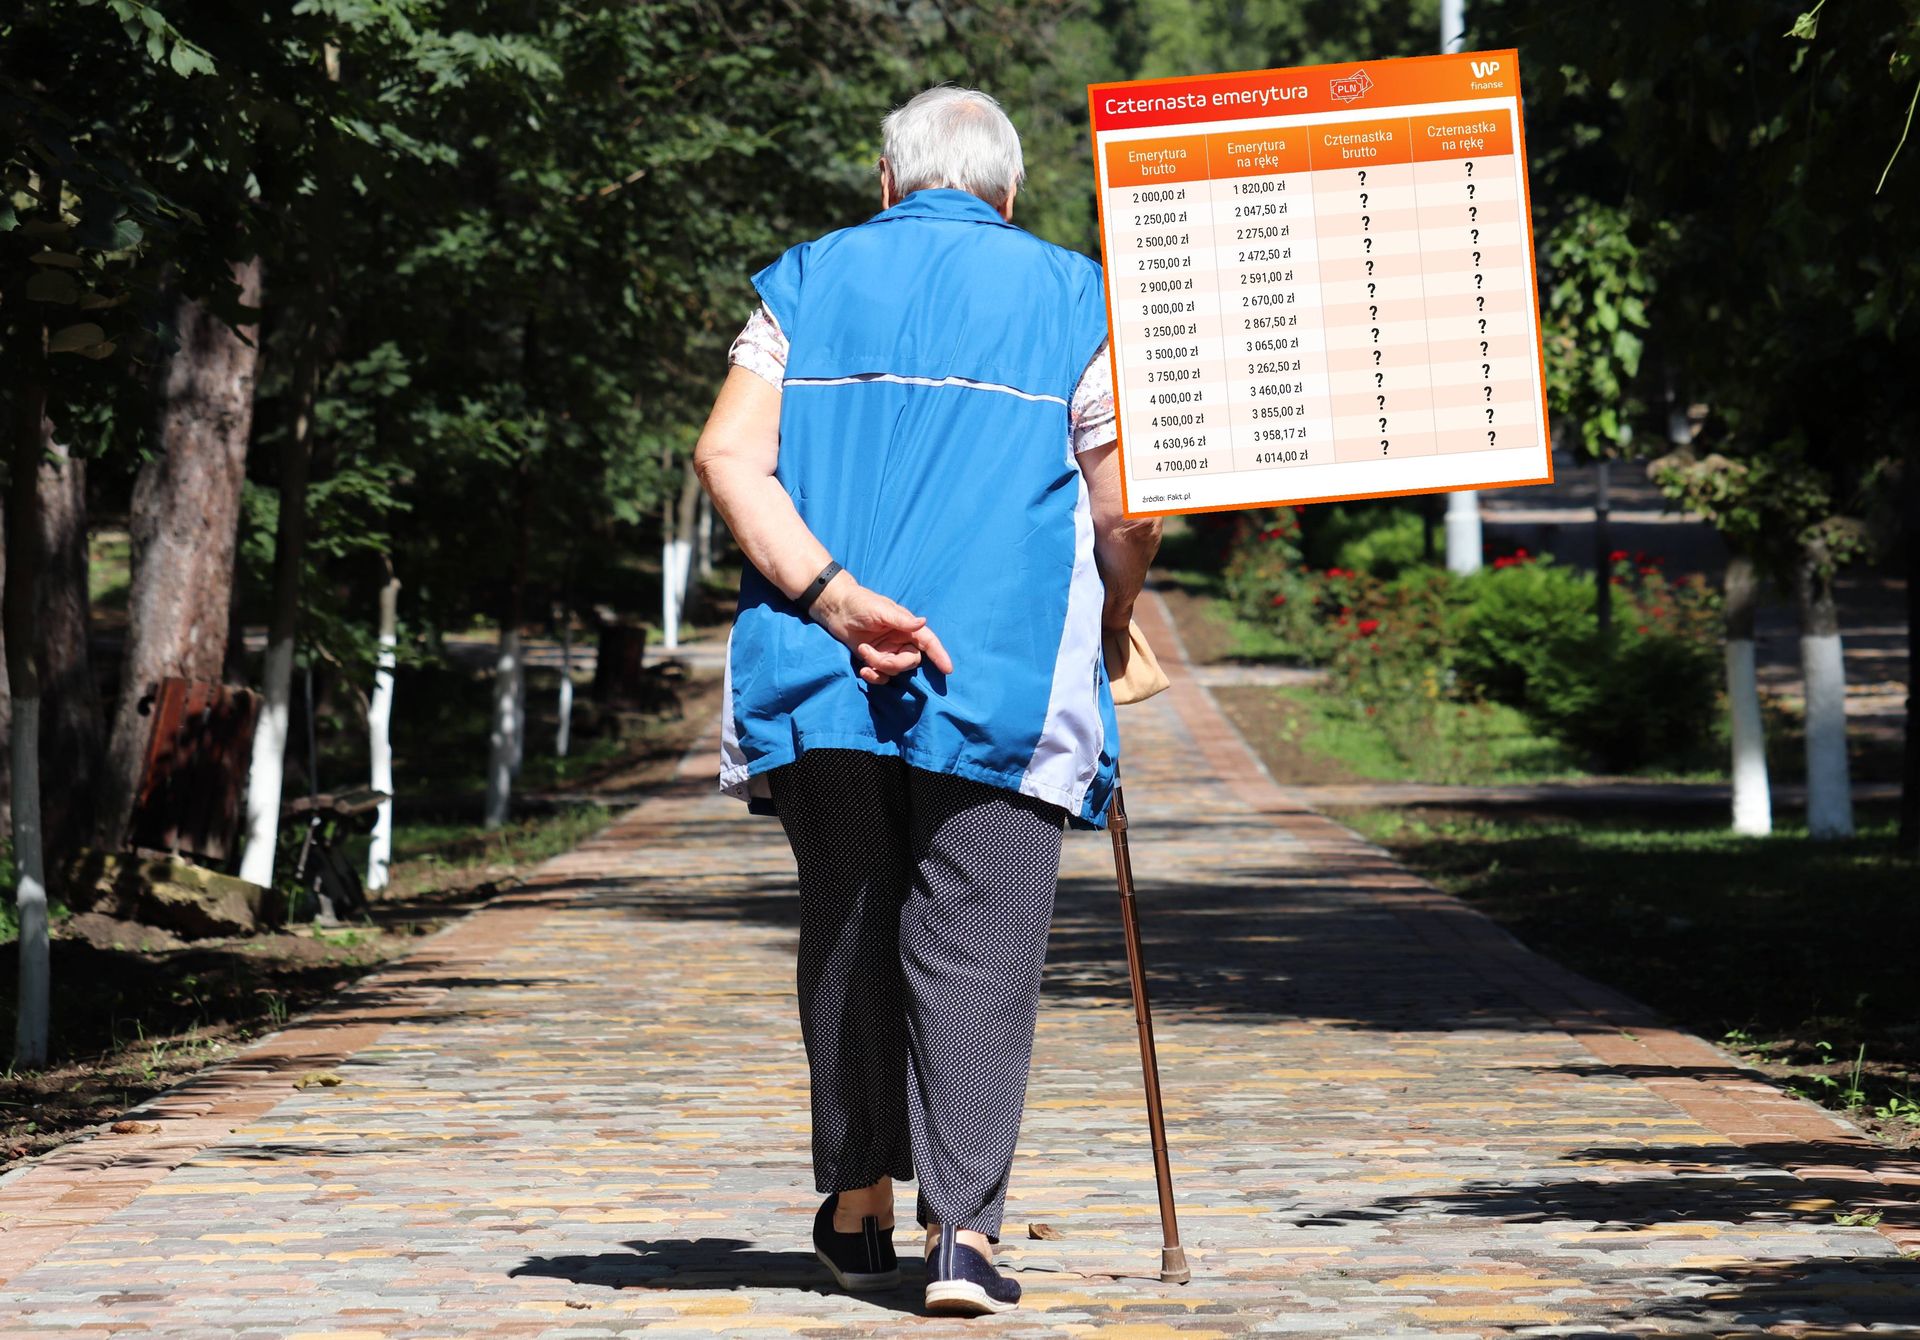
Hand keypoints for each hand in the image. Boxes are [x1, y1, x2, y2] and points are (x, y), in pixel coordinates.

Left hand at [811, 572, 953, 685]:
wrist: (836, 609)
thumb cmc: (860, 603)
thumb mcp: (880, 609)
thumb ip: (901, 619)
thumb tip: (923, 622)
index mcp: (906, 626)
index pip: (928, 642)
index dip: (940, 655)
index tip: (948, 670)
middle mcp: (900, 640)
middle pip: (911, 661)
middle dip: (894, 664)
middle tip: (873, 658)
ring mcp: (888, 651)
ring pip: (895, 671)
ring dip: (879, 667)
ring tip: (863, 651)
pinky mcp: (874, 660)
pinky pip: (882, 677)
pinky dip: (874, 677)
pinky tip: (863, 671)